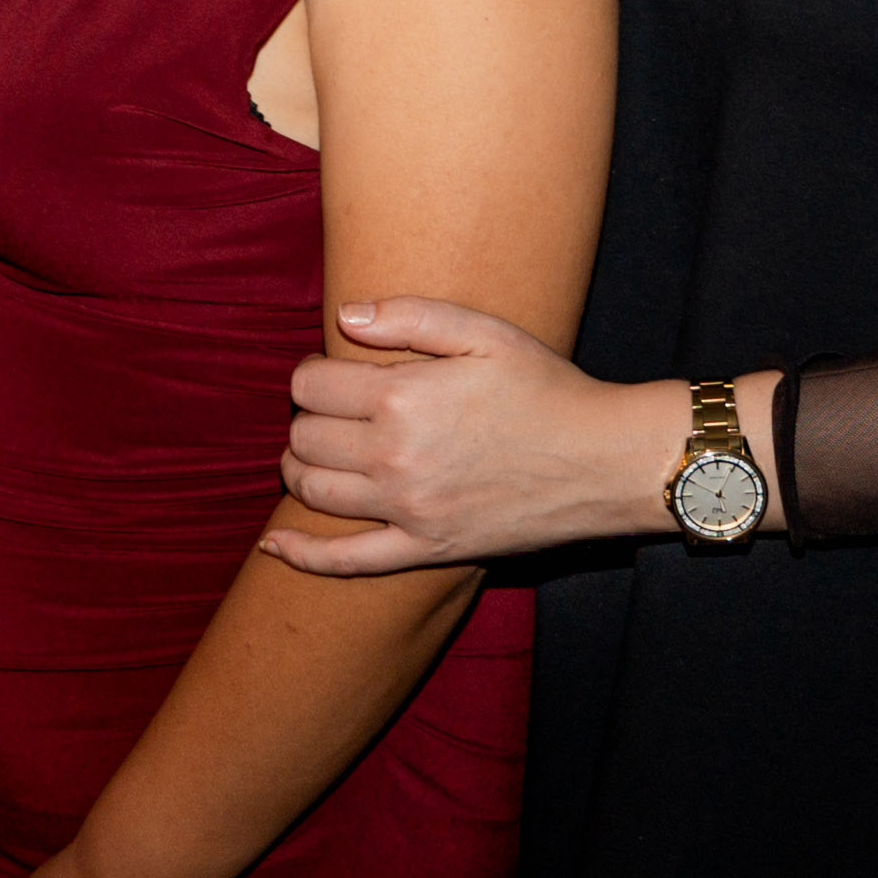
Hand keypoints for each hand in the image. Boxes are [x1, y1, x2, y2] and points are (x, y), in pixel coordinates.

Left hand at [271, 299, 685, 571]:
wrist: (604, 460)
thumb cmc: (547, 388)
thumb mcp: (484, 332)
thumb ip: (408, 316)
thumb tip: (343, 317)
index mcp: (402, 397)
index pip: (310, 385)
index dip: (312, 374)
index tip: (333, 373)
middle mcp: (394, 457)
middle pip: (304, 438)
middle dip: (309, 419)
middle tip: (336, 411)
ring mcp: (408, 510)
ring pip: (312, 492)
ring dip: (301, 469)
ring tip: (322, 454)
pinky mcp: (425, 549)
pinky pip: (346, 562)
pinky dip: (302, 555)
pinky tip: (272, 545)